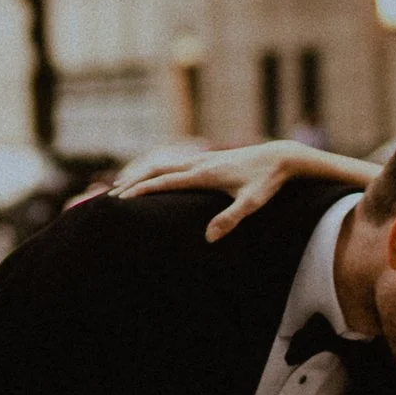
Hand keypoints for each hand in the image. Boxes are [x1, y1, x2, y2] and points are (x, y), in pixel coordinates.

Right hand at [109, 138, 373, 242]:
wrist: (283, 156)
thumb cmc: (268, 182)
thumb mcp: (251, 204)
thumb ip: (230, 219)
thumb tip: (208, 238)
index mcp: (204, 174)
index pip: (164, 182)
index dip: (141, 190)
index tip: (120, 199)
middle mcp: (199, 164)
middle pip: (158, 169)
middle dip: (134, 181)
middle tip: (112, 195)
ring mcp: (204, 160)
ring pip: (166, 165)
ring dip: (145, 175)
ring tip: (127, 188)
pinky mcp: (210, 161)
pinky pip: (178, 166)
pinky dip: (161, 172)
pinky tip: (158, 181)